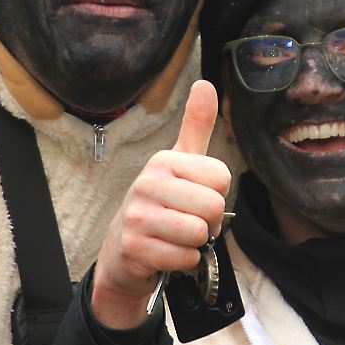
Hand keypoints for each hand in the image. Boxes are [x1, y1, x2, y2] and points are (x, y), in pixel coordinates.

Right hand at [90, 80, 230, 329]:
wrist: (123, 252)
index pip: (221, 177)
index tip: (195, 199)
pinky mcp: (135, 248)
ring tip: (176, 237)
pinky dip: (184, 262)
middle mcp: (147, 183)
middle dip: (209, 222)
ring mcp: (138, 216)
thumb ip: (196, 125)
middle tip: (188, 222)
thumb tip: (205, 83)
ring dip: (196, 243)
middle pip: (213, 206)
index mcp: (163, 160)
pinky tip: (166, 253)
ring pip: (200, 233)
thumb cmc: (160, 205)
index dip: (216, 194)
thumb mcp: (179, 163)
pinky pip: (186, 258)